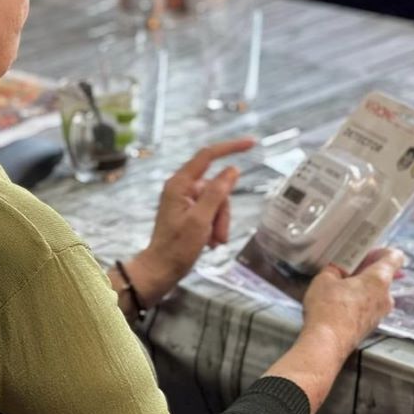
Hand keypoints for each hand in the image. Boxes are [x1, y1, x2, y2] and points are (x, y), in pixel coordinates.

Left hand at [127, 139, 253, 303]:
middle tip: (217, 235)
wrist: (161, 270)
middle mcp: (181, 188)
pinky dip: (214, 227)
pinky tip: (208, 243)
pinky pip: (211, 213)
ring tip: (212, 242)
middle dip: (223, 211)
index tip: (251, 143)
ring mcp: (185, 201)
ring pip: (217, 203)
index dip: (230, 148)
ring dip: (220, 223)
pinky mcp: (189, 212)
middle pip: (216, 187)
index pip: (207, 156)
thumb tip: (232, 170)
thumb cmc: (177, 247)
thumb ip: (216, 193)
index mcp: (179, 184)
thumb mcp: (201, 220)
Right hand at [301, 248, 404, 355]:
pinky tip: (338, 302)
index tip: (366, 250)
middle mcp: (385, 296)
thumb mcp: (324, 278)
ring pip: (374, 292)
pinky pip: (368, 305)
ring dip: (360, 286)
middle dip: (365, 269)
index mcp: (379, 279)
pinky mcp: (371, 325)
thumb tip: (338, 269)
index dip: (381, 250)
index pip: (394, 257)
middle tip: (344, 267)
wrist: (327, 342)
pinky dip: (357, 300)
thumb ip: (334, 269)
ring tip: (337, 285)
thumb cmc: (328, 308)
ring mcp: (380, 313)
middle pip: (382, 275)